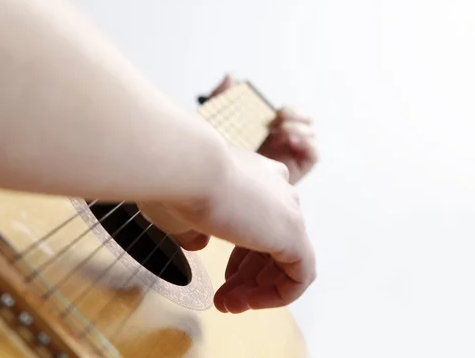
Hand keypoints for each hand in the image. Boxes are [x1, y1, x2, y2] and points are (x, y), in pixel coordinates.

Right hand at [138, 146, 315, 312]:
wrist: (185, 167)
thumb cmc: (174, 183)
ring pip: (285, 259)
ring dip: (258, 289)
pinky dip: (278, 294)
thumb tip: (199, 243)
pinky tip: (250, 303)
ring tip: (229, 306)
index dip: (241, 255)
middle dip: (247, 277)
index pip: (257, 219)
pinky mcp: (295, 233)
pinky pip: (300, 274)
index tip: (223, 276)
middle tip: (224, 299)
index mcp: (253, 174)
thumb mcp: (180, 210)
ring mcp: (288, 210)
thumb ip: (194, 228)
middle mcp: (275, 187)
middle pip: (271, 242)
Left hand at [210, 75, 319, 184]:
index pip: (291, 114)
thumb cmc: (219, 156)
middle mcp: (283, 142)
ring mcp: (291, 155)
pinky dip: (307, 144)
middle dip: (295, 116)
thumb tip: (231, 76)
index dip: (289, 110)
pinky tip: (290, 140)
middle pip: (305, 121)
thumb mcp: (217, 124)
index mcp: (270, 130)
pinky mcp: (297, 169)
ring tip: (281, 131)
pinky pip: (313, 154)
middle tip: (278, 119)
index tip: (275, 111)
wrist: (216, 183)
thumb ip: (222, 98)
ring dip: (299, 128)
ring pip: (310, 134)